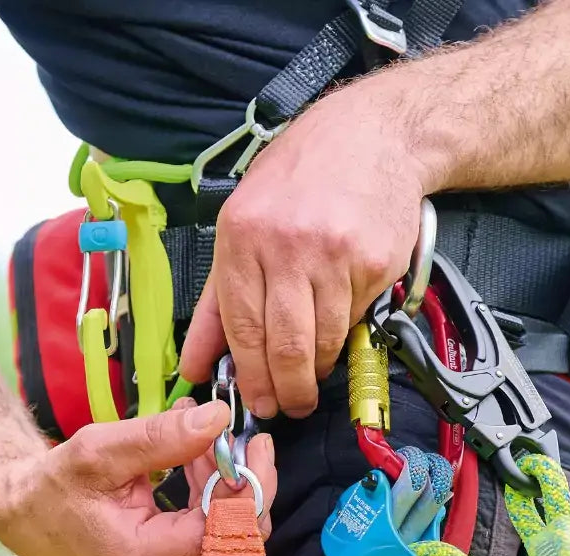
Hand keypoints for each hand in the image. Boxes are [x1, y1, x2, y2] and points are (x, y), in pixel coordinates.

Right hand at [0, 399, 277, 555]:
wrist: (27, 517)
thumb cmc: (55, 487)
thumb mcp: (99, 451)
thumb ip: (161, 438)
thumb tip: (217, 419)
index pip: (229, 530)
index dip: (249, 485)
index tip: (253, 443)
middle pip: (241, 540)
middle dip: (242, 483)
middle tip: (233, 438)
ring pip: (233, 540)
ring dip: (226, 489)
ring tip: (200, 446)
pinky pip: (217, 544)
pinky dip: (213, 503)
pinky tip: (195, 469)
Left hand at [179, 80, 425, 418]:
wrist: (373, 136)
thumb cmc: (300, 180)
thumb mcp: (243, 225)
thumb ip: (217, 300)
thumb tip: (195, 363)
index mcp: (243, 236)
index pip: (242, 327)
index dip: (250, 376)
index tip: (257, 401)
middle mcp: (287, 245)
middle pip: (286, 345)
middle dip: (287, 388)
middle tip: (290, 406)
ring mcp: (335, 255)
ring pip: (324, 340)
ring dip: (318, 369)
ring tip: (313, 376)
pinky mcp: (374, 263)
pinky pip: (356, 318)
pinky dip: (346, 332)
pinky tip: (339, 322)